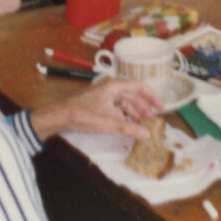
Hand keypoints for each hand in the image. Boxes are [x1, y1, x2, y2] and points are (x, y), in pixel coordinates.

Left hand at [31, 77, 161, 143]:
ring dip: (134, 112)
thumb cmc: (82, 114)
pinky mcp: (99, 102)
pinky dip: (125, 115)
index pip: (139, 86)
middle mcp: (111, 87)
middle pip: (133, 94)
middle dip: (144, 107)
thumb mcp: (108, 123)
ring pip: (125, 101)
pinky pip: (117, 106)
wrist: (59, 115)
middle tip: (153, 120)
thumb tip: (147, 134)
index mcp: (114, 86)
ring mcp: (104, 94)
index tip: (161, 108)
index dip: (152, 96)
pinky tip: (128, 125)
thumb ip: (129, 128)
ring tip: (142, 125)